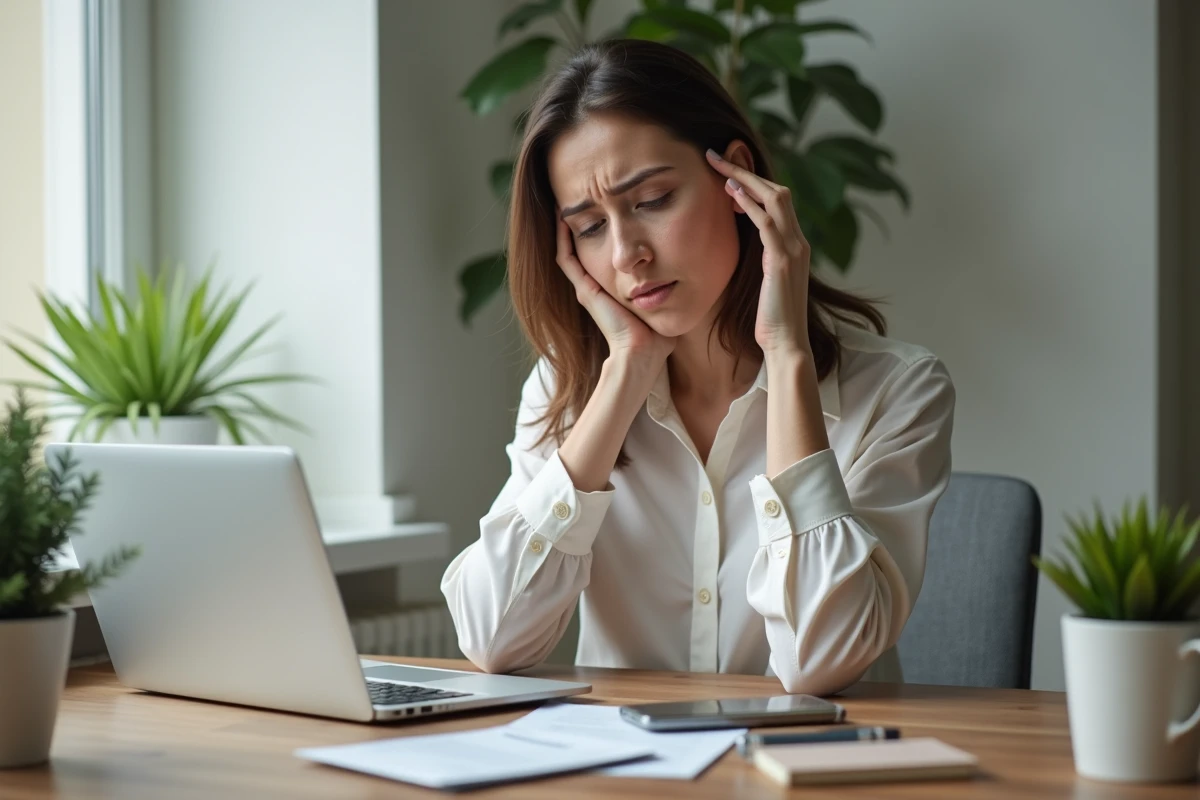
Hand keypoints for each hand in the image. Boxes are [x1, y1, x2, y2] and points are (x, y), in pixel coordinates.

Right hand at [555, 216, 675, 367]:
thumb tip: (689, 272)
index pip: (601, 256)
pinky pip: (566, 259)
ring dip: (567, 228)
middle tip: (584, 200)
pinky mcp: (584, 290)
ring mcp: (586, 288)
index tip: (607, 210)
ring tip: (566, 203)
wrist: (642, 352)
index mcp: (612, 290)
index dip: (601, 233)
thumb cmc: (656, 336)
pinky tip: (562, 218)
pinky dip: (562, 239)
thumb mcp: (663, 301)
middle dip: (583, 225)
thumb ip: (669, 287)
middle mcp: (595, 287)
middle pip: (582, 250)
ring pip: (569, 251)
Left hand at [706, 149, 811, 358]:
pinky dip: (749, 203)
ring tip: (718, 165)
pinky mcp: (781, 260)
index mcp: (793, 245)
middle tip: (716, 156)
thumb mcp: (763, 283)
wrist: (786, 344)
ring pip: (774, 198)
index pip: (777, 202)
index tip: (726, 172)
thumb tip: (739, 249)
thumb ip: (759, 261)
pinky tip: (730, 192)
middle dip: (746, 170)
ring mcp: (792, 249)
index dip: (753, 183)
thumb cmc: (770, 320)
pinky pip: (766, 222)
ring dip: (744, 178)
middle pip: (777, 191)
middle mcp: (797, 242)